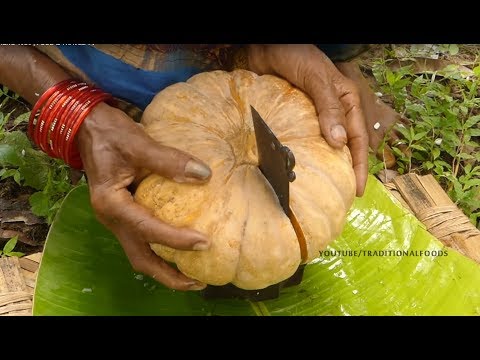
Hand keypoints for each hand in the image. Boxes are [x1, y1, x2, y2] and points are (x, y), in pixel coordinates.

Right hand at [77, 102, 211, 290]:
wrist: (87, 127)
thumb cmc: (109, 133)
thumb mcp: (138, 143)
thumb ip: (168, 160)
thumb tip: (204, 175)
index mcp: (111, 204)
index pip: (147, 229)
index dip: (176, 239)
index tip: (204, 242)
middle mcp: (112, 218)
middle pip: (140, 258)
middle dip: (168, 275)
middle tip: (198, 282)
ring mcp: (118, 218)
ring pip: (141, 252)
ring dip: (165, 267)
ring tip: (194, 274)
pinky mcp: (125, 213)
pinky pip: (144, 238)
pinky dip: (162, 248)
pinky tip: (182, 246)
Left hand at [247, 44, 368, 195]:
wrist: (268, 46)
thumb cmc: (297, 55)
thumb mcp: (317, 80)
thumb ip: (328, 108)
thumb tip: (339, 143)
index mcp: (347, 102)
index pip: (358, 139)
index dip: (359, 166)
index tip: (357, 189)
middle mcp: (334, 113)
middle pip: (345, 147)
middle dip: (345, 170)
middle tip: (341, 195)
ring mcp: (315, 117)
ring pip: (325, 146)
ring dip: (326, 165)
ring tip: (322, 189)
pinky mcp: (296, 118)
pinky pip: (304, 140)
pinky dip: (305, 155)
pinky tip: (300, 170)